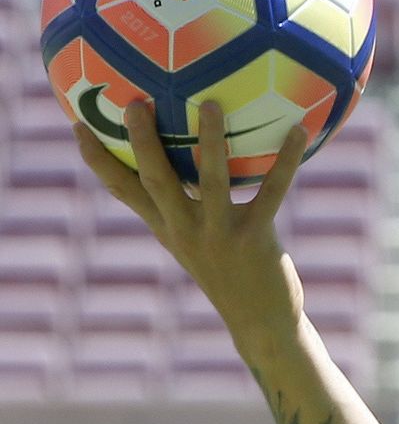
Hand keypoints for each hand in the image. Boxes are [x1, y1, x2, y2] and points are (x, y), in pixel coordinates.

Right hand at [75, 100, 309, 350]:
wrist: (259, 321)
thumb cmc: (229, 272)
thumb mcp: (197, 239)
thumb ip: (186, 206)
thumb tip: (188, 158)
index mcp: (166, 227)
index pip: (122, 190)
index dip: (97, 159)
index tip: (77, 124)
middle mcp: (184, 230)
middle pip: (155, 180)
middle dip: (142, 142)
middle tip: (135, 102)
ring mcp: (218, 234)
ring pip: (211, 181)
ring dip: (211, 141)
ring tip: (211, 104)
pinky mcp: (254, 237)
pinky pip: (272, 192)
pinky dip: (285, 161)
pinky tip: (296, 132)